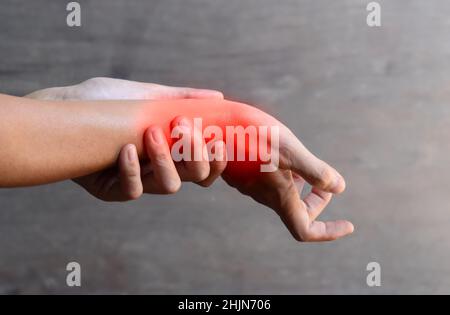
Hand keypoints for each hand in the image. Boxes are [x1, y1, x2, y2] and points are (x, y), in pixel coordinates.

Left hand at [27, 77, 226, 200]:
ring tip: (150, 132)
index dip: (219, 160)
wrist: (64, 107)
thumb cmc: (107, 101)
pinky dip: (134, 171)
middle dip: (195, 154)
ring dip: (165, 160)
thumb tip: (218, 97)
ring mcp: (137, 181)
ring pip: (168, 186)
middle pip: (195, 177)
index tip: (218, 140)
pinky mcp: (112, 190)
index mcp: (172, 151)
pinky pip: (133, 191)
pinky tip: (127, 148)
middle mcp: (159, 169)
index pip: (206, 166)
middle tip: (182, 126)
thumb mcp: (146, 95)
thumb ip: (181, 98)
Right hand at [222, 125, 352, 241]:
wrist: (211, 127)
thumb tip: (339, 187)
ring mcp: (253, 185)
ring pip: (284, 195)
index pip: (304, 229)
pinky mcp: (245, 173)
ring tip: (307, 167)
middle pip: (296, 212)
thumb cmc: (249, 137)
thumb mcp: (287, 150)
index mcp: (279, 196)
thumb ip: (313, 170)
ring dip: (302, 186)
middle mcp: (265, 195)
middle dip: (316, 202)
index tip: (348, 225)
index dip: (328, 232)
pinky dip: (287, 176)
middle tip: (326, 183)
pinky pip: (271, 183)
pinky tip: (286, 156)